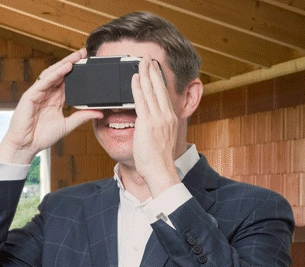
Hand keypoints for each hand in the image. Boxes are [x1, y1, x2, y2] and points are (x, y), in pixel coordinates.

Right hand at [0, 49, 102, 163]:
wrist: (26, 146)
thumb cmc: (41, 137)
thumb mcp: (67, 125)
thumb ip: (81, 117)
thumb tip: (99, 113)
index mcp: (55, 99)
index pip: (67, 81)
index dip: (76, 72)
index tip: (88, 63)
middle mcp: (46, 94)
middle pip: (59, 74)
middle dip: (71, 62)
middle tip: (84, 53)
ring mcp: (37, 93)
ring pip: (52, 74)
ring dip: (64, 64)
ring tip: (76, 57)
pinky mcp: (30, 95)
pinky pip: (44, 82)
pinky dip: (55, 74)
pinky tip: (65, 68)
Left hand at [131, 58, 181, 196]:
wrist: (160, 170)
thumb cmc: (157, 159)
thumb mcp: (161, 138)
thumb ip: (155, 127)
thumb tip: (147, 122)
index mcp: (170, 118)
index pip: (164, 94)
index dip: (159, 80)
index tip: (155, 69)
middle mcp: (166, 115)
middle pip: (159, 88)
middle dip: (153, 71)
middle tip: (148, 58)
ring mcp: (158, 118)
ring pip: (151, 91)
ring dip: (145, 74)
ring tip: (141, 62)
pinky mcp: (148, 122)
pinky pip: (141, 101)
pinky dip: (138, 88)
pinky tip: (134, 78)